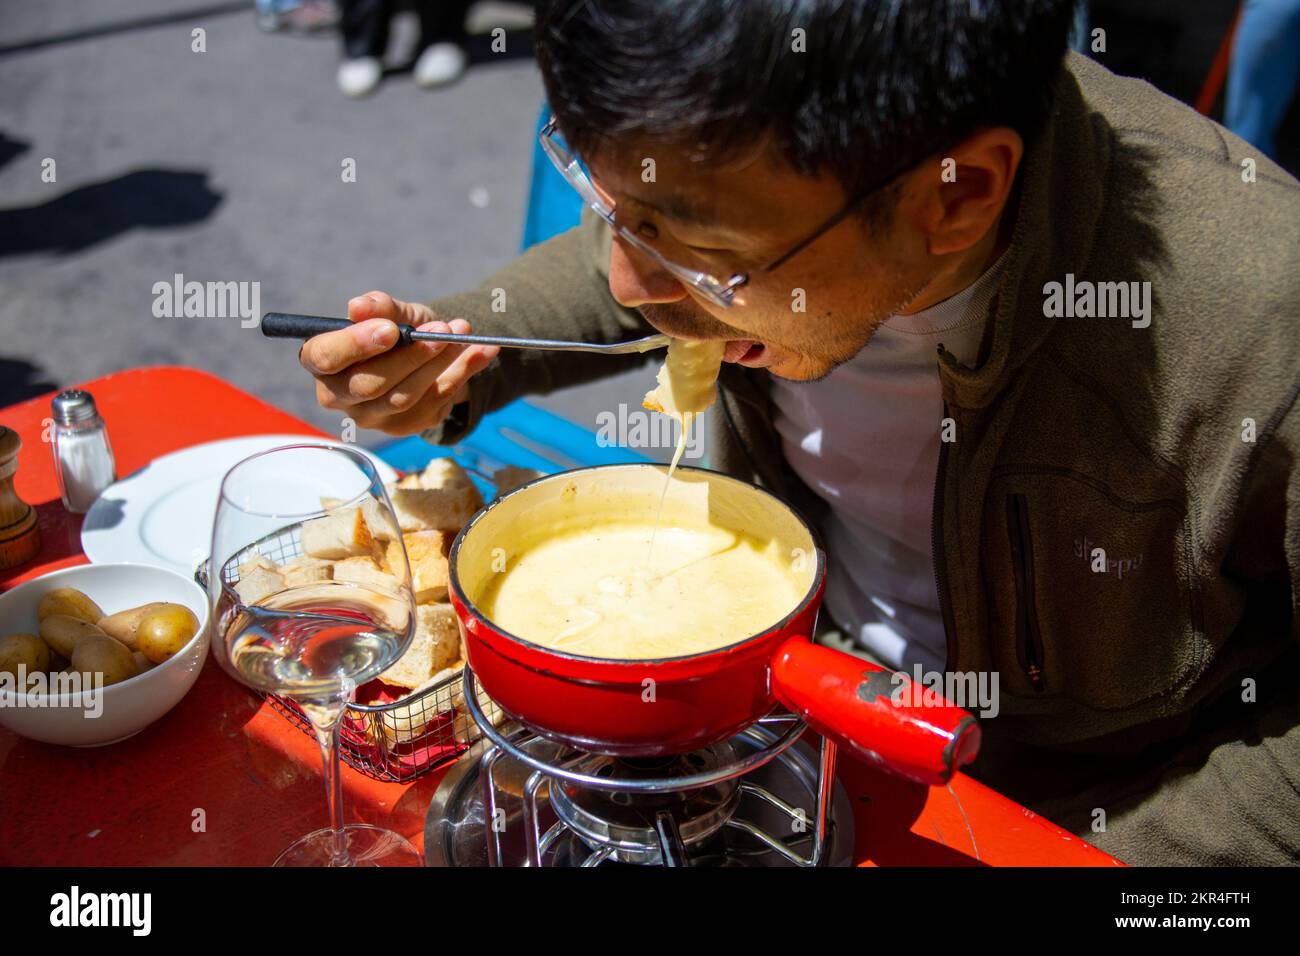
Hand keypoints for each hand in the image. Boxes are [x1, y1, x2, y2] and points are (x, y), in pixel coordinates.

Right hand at [299, 291, 499, 435]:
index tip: (391, 330)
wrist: (428, 353)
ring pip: (405, 396)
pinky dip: (462, 374)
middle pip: (370, 384)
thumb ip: (379, 307)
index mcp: (323, 361)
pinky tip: (482, 351)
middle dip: (411, 356)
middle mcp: (339, 396)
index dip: (355, 345)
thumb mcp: (392, 312)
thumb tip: (360, 306)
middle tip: (443, 330)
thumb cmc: (399, 330)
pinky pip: (434, 403)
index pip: (325, 358)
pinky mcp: (403, 427)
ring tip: (464, 333)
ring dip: (440, 363)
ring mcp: (372, 417)